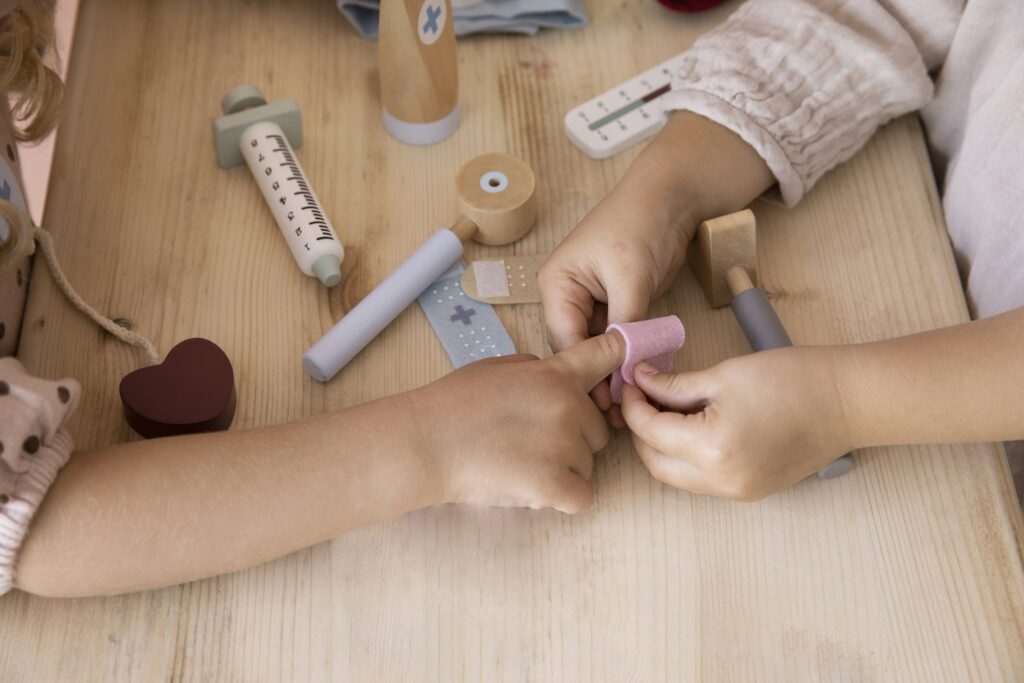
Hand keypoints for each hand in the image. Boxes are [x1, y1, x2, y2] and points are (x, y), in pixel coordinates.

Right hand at [410, 332, 626, 512]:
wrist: (426, 443)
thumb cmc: (453, 404)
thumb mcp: (497, 367)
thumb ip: (537, 370)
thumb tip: (559, 378)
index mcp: (555, 374)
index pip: (608, 354)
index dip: (621, 356)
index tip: (627, 362)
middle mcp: (569, 406)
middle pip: (599, 429)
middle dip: (574, 437)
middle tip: (529, 440)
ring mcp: (564, 445)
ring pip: (588, 464)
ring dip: (564, 468)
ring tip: (519, 462)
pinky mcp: (554, 484)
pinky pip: (581, 496)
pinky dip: (561, 497)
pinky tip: (532, 486)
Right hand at [539, 181, 694, 423]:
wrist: (670, 198)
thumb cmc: (639, 223)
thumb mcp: (630, 276)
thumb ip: (624, 324)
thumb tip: (623, 369)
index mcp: (557, 284)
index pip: (565, 337)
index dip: (584, 371)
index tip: (603, 402)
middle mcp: (567, 295)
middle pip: (576, 347)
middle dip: (595, 377)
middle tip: (615, 413)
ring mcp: (590, 302)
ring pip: (596, 347)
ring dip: (611, 371)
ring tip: (625, 404)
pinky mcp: (614, 305)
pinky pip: (615, 339)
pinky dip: (625, 357)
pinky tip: (635, 380)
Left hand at [620, 346, 853, 499]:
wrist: (847, 401)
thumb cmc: (792, 379)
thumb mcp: (723, 375)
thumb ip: (674, 385)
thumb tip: (641, 381)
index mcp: (711, 449)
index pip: (651, 431)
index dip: (634, 405)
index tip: (631, 381)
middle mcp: (721, 481)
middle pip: (655, 463)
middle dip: (641, 430)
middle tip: (641, 396)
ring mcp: (737, 492)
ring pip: (676, 476)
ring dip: (661, 447)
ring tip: (663, 409)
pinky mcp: (749, 492)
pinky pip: (701, 480)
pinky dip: (686, 457)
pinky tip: (688, 427)